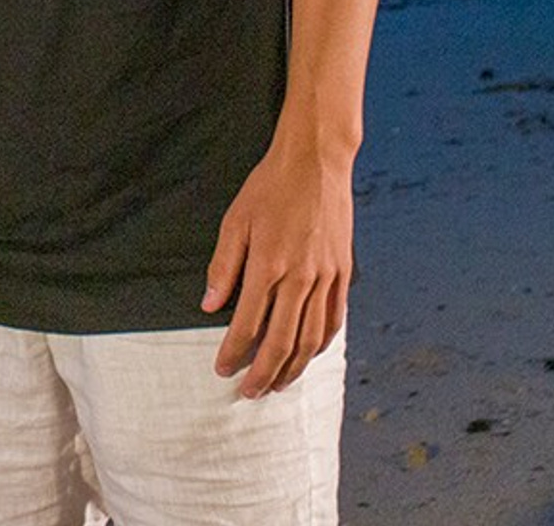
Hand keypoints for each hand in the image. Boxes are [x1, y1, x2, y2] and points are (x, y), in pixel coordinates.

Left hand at [201, 135, 355, 395]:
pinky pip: (334, 319)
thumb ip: (224, 265)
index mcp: (269, 264)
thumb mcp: (236, 218)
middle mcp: (301, 277)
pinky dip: (321, 345)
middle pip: (283, 342)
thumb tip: (210, 305)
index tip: (222, 368)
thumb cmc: (270, 186)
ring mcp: (326, 277)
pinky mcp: (343, 272)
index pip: (248, 324)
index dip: (234, 352)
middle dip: (263, 373)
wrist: (316, 161)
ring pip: (312, 339)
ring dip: (294, 368)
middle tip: (248, 392)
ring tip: (277, 384)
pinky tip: (309, 355)